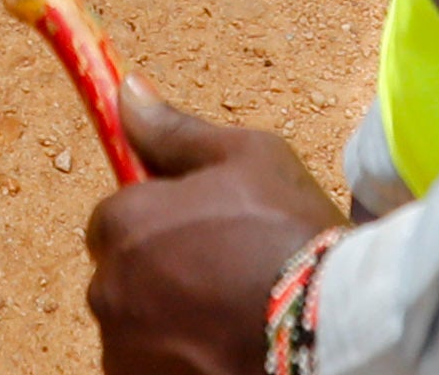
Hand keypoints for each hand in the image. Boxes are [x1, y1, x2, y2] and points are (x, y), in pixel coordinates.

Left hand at [84, 83, 335, 374]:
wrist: (328, 325)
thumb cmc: (287, 234)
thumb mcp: (245, 157)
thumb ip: (175, 131)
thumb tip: (126, 92)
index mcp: (125, 223)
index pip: (114, 219)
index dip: (158, 222)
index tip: (200, 232)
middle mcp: (110, 290)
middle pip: (121, 276)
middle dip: (158, 273)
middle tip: (224, 274)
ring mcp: (125, 349)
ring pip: (136, 327)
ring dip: (167, 322)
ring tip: (232, 315)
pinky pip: (151, 366)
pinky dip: (179, 359)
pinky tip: (225, 348)